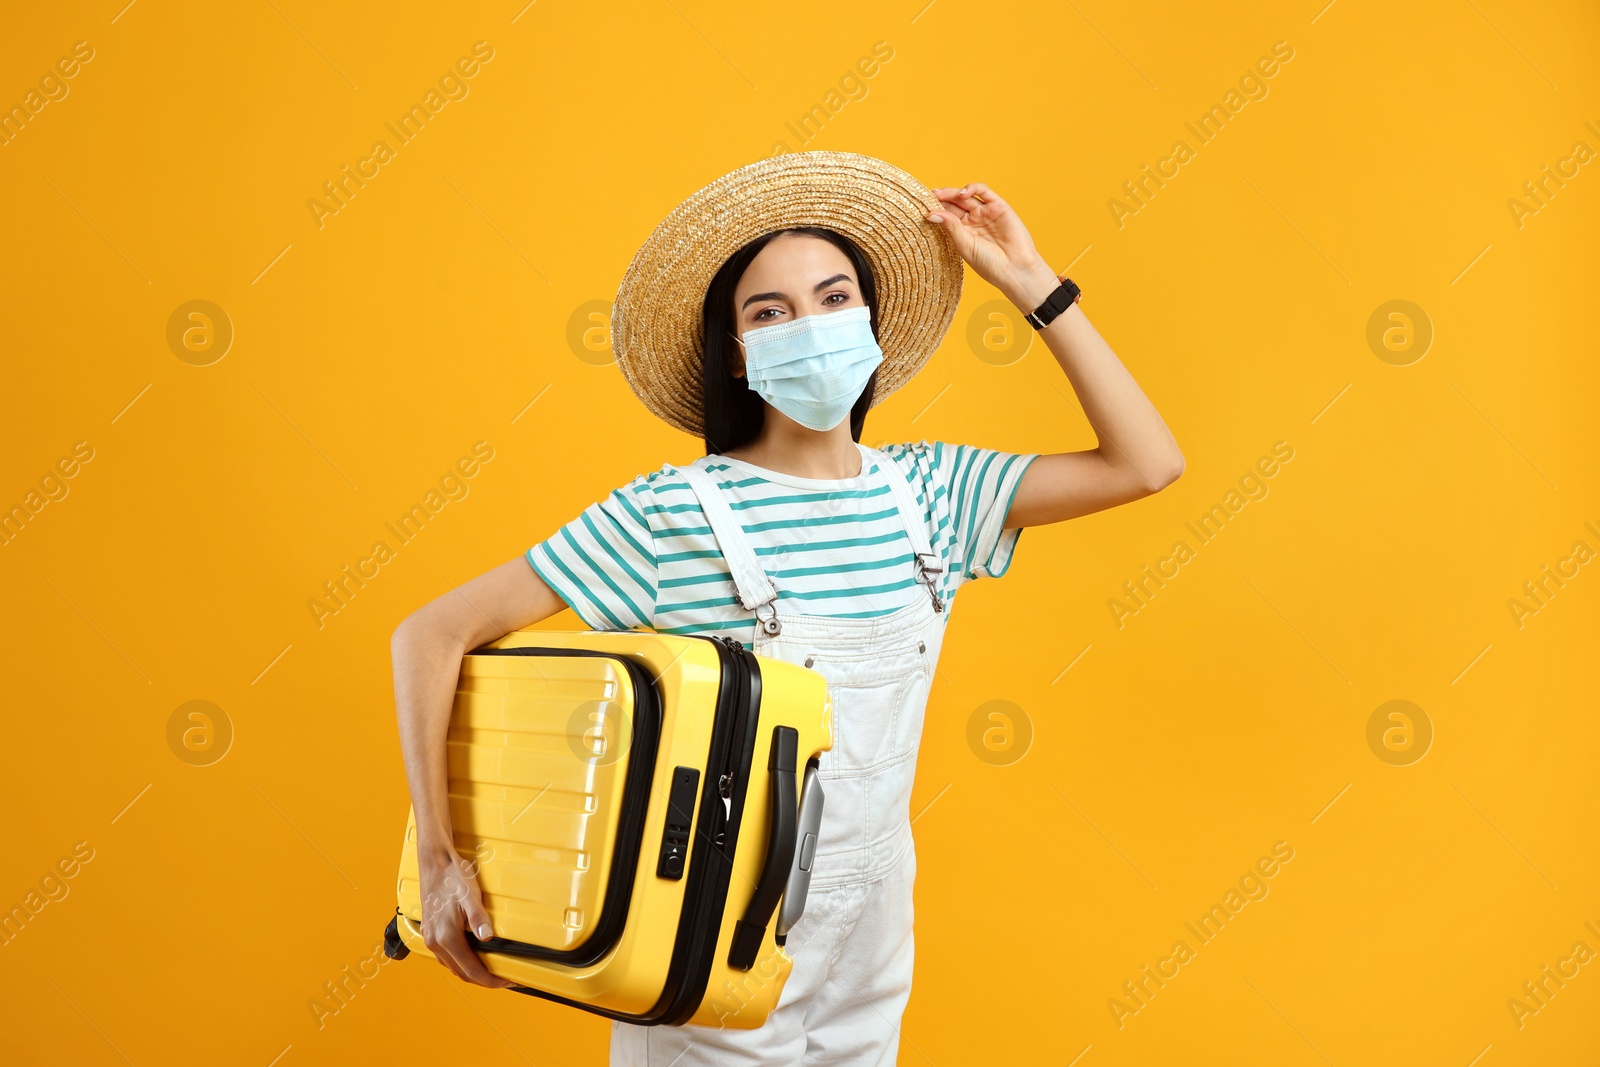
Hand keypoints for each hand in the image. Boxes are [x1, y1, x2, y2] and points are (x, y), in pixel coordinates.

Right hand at [419, 848, 513, 988]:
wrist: (434, 862)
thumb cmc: (452, 876)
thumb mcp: (470, 895)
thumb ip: (478, 918)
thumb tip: (487, 937)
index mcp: (445, 937)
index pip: (471, 970)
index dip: (491, 980)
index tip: (506, 980)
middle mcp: (435, 942)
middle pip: (462, 973)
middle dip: (484, 980)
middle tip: (504, 978)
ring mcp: (430, 938)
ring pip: (453, 967)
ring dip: (472, 973)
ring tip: (492, 970)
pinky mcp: (430, 932)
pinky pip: (447, 957)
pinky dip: (461, 963)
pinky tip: (472, 957)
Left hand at [927, 183, 1059, 310]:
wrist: (1015, 269)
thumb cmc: (989, 264)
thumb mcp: (965, 245)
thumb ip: (950, 227)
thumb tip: (931, 213)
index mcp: (962, 232)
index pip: (945, 215)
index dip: (934, 209)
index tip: (920, 206)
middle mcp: (973, 220)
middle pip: (953, 203)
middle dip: (940, 198)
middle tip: (928, 196)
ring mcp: (985, 212)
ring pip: (966, 196)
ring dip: (952, 192)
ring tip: (940, 194)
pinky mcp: (999, 206)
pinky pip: (983, 192)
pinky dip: (972, 188)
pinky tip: (962, 194)